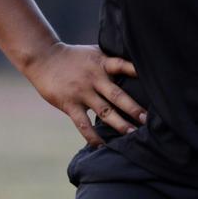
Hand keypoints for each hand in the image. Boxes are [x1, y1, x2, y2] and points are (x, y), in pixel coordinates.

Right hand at [22, 43, 146, 146]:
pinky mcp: (70, 104)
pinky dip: (93, 136)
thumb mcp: (94, 52)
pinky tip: (102, 146)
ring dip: (119, 124)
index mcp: (102, 63)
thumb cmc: (73, 57)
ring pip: (104, 112)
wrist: (43, 58)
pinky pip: (83, 124)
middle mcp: (94, 78)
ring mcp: (82, 92)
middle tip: (148, 120)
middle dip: (134, 109)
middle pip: (117, 95)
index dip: (137, 72)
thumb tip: (136, 67)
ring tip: (132, 135)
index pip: (123, 66)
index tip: (154, 82)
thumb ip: (111, 61)